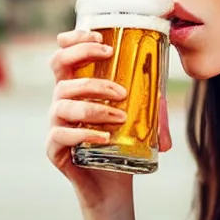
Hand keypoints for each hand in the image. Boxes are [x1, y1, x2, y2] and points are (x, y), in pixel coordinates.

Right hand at [46, 29, 171, 211]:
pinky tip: (105, 137)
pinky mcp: (54, 148)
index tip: (100, 37)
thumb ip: (153, 106)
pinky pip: (60, 134)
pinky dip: (85, 133)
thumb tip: (165, 97)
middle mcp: (63, 99)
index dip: (76, 39)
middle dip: (84, 57)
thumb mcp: (142, 119)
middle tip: (112, 63)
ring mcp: (56, 123)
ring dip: (94, 104)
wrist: (115, 182)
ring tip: (120, 115)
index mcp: (79, 86)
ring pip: (62, 102)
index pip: (67, 53)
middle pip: (59, 65)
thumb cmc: (124, 143)